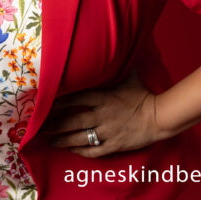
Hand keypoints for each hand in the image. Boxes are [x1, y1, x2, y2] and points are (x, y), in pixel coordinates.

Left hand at [40, 67, 160, 157]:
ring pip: (80, 138)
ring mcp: (108, 132)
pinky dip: (80, 151)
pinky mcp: (114, 145)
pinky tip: (71, 150)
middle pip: (73, 120)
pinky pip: (94, 151)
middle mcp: (102, 115)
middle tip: (41, 127)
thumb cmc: (143, 95)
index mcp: (104, 97)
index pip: (76, 99)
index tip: (46, 104)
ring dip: (63, 140)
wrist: (159, 117)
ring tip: (50, 141)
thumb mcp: (129, 77)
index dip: (59, 102)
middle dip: (55, 124)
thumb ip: (118, 67)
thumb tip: (115, 48)